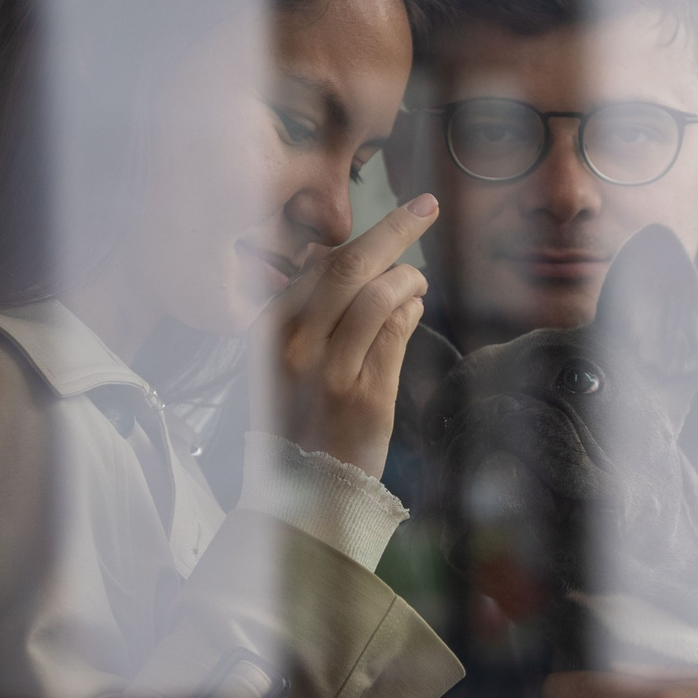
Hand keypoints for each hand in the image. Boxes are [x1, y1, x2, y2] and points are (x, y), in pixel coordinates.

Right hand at [259, 195, 435, 476]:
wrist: (300, 489)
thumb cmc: (296, 417)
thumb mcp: (283, 358)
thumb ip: (310, 311)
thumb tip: (340, 261)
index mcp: (270, 330)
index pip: (320, 266)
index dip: (363, 236)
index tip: (394, 215)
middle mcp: (295, 346)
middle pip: (348, 268)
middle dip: (393, 230)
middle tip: (427, 207)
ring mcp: (329, 370)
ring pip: (376, 296)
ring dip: (407, 278)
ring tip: (417, 280)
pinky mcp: (363, 395)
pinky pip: (395, 333)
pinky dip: (410, 311)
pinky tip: (414, 307)